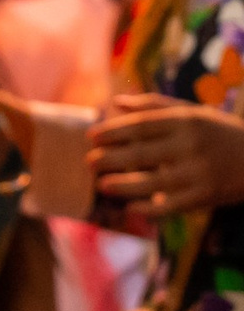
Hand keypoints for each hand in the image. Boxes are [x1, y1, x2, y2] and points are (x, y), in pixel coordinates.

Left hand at [90, 93, 243, 218]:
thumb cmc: (221, 132)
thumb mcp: (193, 112)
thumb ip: (154, 106)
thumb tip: (116, 102)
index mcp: (186, 121)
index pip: (141, 126)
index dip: (113, 131)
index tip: (91, 136)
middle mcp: (191, 146)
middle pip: (142, 153)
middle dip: (111, 158)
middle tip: (89, 162)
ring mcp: (199, 173)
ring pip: (154, 182)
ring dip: (124, 185)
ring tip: (102, 184)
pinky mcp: (206, 196)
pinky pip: (172, 205)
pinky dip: (150, 208)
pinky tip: (132, 208)